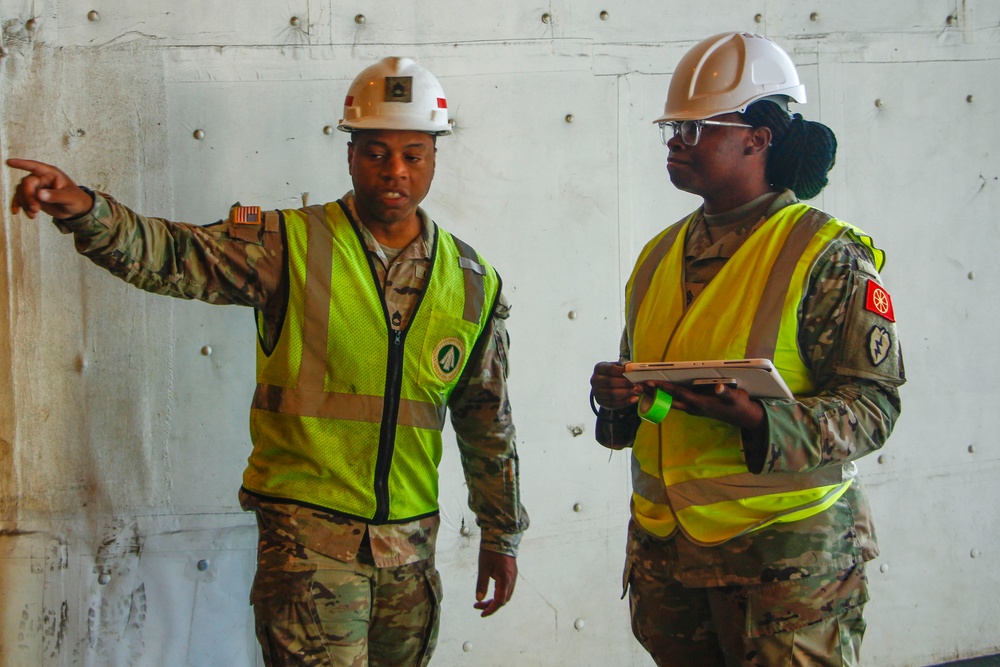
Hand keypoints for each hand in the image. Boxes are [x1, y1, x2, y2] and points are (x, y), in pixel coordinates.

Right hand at [7, 158, 93, 219]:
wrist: (76, 210)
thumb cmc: (76, 199)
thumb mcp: (69, 198)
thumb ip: (55, 196)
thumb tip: (40, 194)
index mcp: (51, 174)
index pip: (35, 166)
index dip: (22, 164)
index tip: (9, 162)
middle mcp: (42, 179)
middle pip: (27, 183)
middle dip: (28, 196)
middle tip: (35, 208)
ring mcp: (36, 188)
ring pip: (22, 192)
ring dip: (25, 203)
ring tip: (34, 214)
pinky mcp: (34, 197)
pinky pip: (21, 198)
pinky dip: (19, 205)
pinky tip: (16, 212)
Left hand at [474, 549, 515, 616]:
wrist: (501, 536)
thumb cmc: (491, 550)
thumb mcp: (483, 567)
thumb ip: (482, 584)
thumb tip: (479, 598)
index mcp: (505, 579)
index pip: (499, 601)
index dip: (491, 609)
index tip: (481, 614)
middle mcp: (512, 579)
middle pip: (504, 600)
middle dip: (491, 606)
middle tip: (478, 606)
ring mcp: (513, 576)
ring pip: (506, 595)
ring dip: (495, 600)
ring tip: (483, 601)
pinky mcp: (512, 573)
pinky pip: (507, 589)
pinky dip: (499, 594)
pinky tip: (491, 592)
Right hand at [590, 361, 637, 409]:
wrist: (606, 385)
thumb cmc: (614, 373)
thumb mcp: (617, 366)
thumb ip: (624, 365)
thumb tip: (630, 365)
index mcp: (599, 368)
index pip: (610, 369)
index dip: (622, 371)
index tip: (632, 372)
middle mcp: (595, 380)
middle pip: (610, 382)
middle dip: (625, 383)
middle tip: (636, 383)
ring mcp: (596, 392)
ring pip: (612, 394)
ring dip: (626, 393)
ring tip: (636, 391)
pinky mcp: (601, 402)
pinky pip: (614, 404)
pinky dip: (626, 402)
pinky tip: (634, 398)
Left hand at [639, 380, 764, 430]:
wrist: (744, 417)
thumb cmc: (739, 405)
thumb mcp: (735, 397)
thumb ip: (726, 392)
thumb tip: (718, 388)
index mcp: (700, 403)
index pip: (678, 393)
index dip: (663, 387)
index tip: (649, 381)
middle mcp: (693, 407)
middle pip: (668, 399)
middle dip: (651, 393)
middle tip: (635, 386)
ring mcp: (693, 408)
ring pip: (669, 402)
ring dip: (655, 395)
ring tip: (640, 389)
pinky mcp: (694, 408)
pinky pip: (675, 403)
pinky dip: (664, 397)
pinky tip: (656, 393)